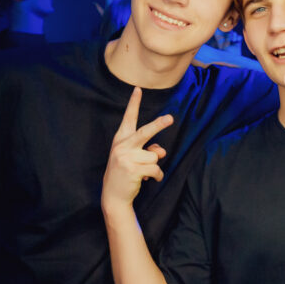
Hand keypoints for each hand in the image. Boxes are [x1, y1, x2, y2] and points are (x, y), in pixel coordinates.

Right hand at [102, 87, 171, 209]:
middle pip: (145, 132)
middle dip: (159, 125)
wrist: (113, 195)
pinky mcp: (132, 169)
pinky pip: (156, 169)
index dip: (133, 103)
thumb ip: (147, 149)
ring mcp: (126, 157)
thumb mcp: (133, 157)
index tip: (138, 89)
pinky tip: (148, 179)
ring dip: (154, 166)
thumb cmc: (126, 172)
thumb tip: (161, 151)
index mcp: (121, 139)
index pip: (128, 118)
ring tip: (144, 172)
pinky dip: (157, 176)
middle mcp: (122, 146)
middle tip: (171, 118)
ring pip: (155, 155)